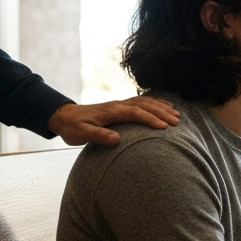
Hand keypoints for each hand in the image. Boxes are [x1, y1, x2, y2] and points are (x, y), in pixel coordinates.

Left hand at [47, 96, 180, 146]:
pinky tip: (163, 106)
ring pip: (145, 102)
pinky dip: (154, 103)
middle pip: (144, 105)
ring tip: (176, 114)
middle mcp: (117, 105)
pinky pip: (141, 102)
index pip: (136, 113)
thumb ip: (99, 136)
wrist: (63, 116)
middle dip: (162, 112)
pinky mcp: (120, 107)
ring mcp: (119, 104)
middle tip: (177, 121)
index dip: (151, 119)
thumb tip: (116, 139)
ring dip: (161, 107)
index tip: (164, 127)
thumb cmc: (72, 127)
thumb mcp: (82, 134)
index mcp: (111, 112)